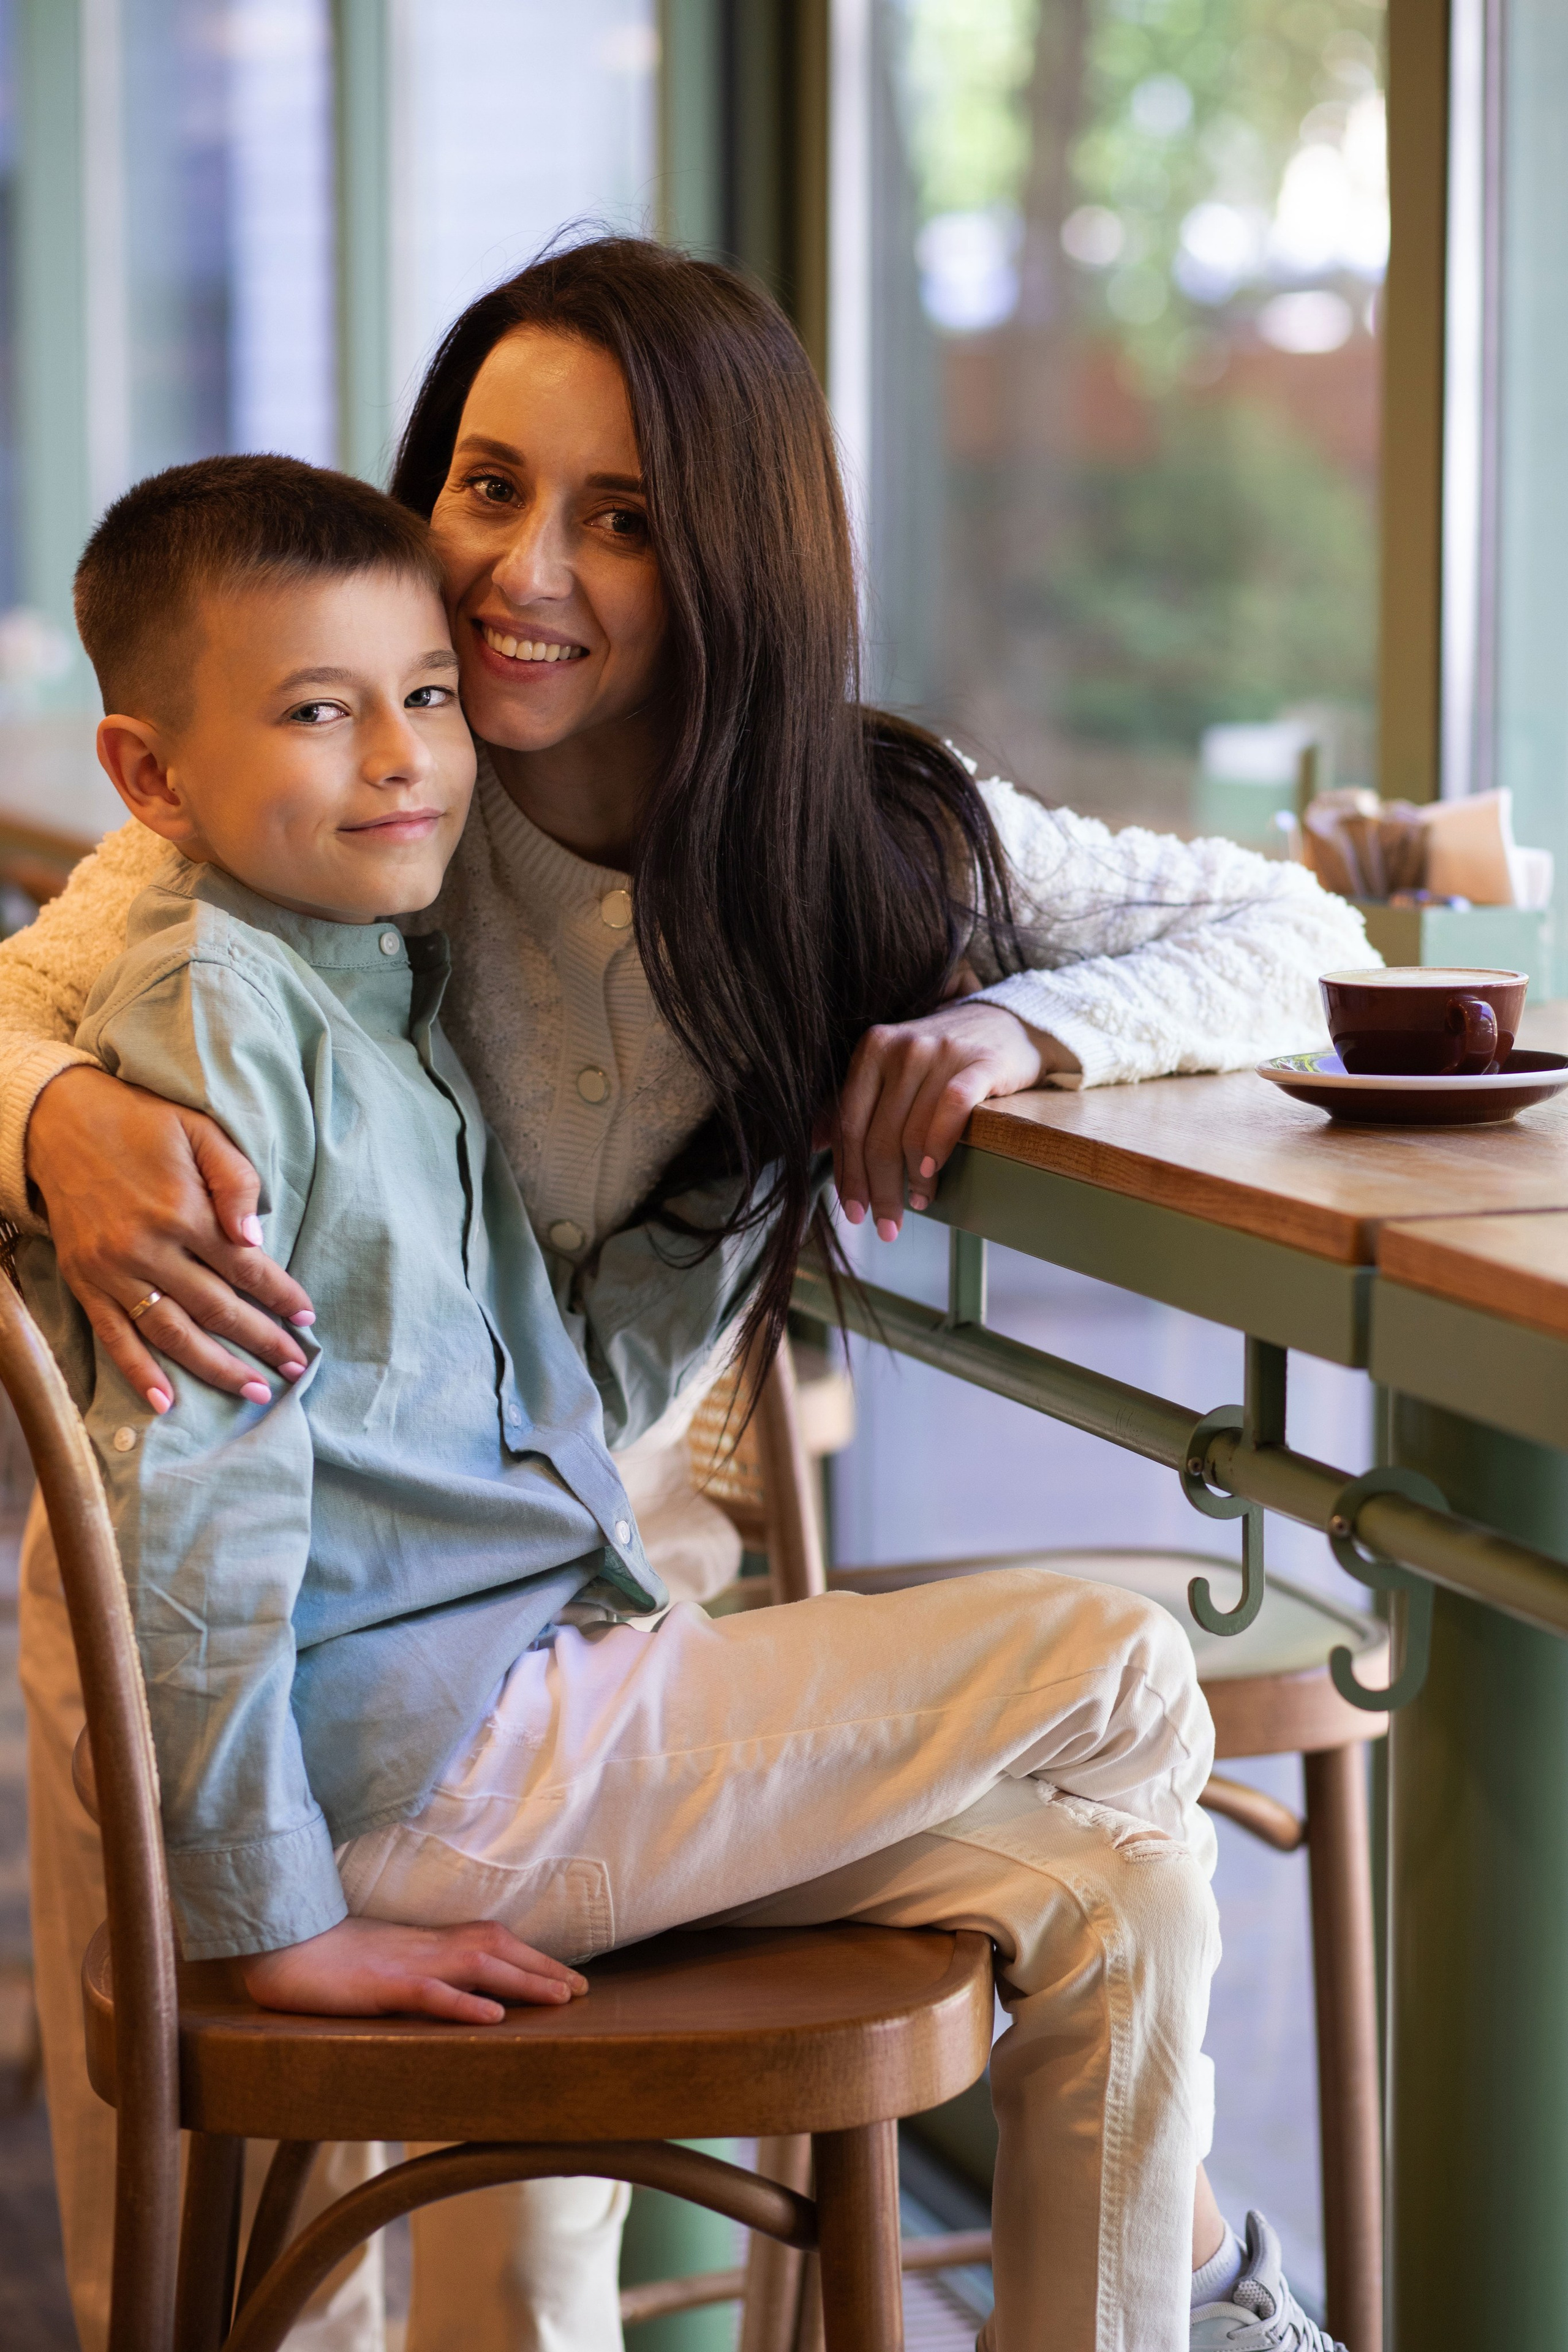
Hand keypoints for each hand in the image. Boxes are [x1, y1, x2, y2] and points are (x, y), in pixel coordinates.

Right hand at [25, 1065, 315, 1410]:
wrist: (56, 1121)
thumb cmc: (140, 1123)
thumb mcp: (199, 1130)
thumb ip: (235, 1181)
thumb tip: (256, 1238)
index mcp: (183, 1210)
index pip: (246, 1268)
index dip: (280, 1296)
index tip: (307, 1319)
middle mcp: (148, 1248)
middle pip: (216, 1308)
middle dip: (261, 1341)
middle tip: (293, 1368)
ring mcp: (113, 1270)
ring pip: (172, 1333)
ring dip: (215, 1368)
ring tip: (252, 1391)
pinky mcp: (84, 1281)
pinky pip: (114, 1337)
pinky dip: (139, 1372)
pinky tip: (166, 1401)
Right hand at [240, 1914, 588, 2024]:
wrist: (282, 1947)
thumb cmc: (330, 1959)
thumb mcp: (385, 1964)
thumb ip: (421, 1973)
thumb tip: (457, 1992)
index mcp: (428, 1943)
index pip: (492, 1942)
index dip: (532, 1958)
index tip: (569, 1979)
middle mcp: (427, 1947)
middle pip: (498, 1949)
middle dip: (544, 1969)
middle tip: (584, 1992)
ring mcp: (407, 1965)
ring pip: (477, 1967)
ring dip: (522, 1982)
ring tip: (560, 1999)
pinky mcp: (383, 1987)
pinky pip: (430, 1995)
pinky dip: (463, 2005)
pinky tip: (492, 2018)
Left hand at [833, 1000, 1073, 1239]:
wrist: (1005, 1024)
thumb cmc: (941, 1060)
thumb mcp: (891, 1071)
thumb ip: (855, 1103)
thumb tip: (813, 1145)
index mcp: (872, 1049)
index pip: (850, 1123)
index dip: (848, 1173)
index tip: (853, 1212)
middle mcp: (902, 1047)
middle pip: (878, 1134)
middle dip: (879, 1189)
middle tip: (886, 1226)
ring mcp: (941, 1052)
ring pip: (912, 1131)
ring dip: (913, 1180)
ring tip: (919, 1203)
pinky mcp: (980, 1062)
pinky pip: (953, 1109)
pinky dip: (939, 1145)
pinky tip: (933, 1172)